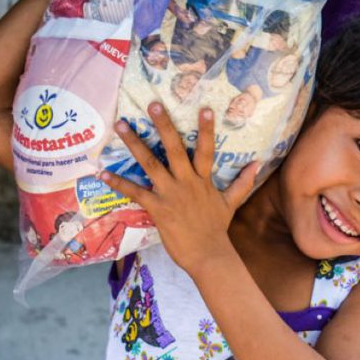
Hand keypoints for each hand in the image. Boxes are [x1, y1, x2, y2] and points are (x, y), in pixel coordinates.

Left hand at [98, 103, 258, 274]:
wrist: (209, 255)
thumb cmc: (217, 229)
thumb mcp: (231, 203)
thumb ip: (243, 182)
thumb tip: (257, 164)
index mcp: (203, 180)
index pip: (206, 150)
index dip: (206, 129)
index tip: (204, 108)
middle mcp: (186, 182)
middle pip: (174, 148)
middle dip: (163, 125)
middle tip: (153, 104)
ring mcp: (170, 194)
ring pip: (150, 163)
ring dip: (134, 144)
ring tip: (121, 125)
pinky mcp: (157, 208)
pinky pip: (134, 192)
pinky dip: (118, 182)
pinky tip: (102, 173)